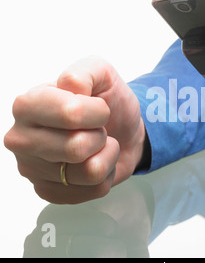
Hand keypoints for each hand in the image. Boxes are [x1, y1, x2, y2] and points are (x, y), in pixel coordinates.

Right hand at [4, 58, 145, 203]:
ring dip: (107, 155)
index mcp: (28, 104)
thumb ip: (84, 71)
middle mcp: (22, 138)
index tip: (99, 108)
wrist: (124, 130)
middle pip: (77, 148)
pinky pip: (94, 189)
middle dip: (101, 136)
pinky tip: (96, 160)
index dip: (98, 112)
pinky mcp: (49, 191)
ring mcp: (33, 169)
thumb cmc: (108, 102)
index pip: (70, 114)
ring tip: (98, 144)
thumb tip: (68, 86)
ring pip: (89, 172)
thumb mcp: (101, 73)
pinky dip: (107, 173)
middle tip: (97, 129)